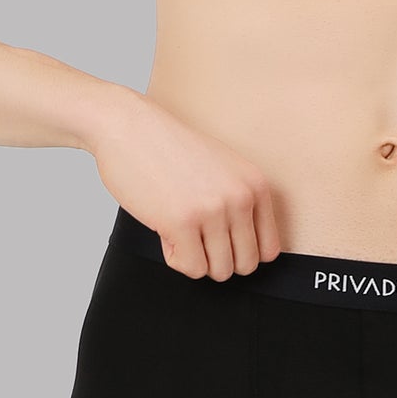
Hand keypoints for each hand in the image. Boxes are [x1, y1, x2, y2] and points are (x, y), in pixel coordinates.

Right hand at [91, 89, 281, 278]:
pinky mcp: (182, 222)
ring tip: (181, 232)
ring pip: (219, 270)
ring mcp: (212, 211)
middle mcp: (240, 198)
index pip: (269, 249)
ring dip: (197, 259)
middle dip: (219, 260)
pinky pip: (191, 268)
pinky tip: (166, 232)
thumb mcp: (223, 168)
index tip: (221, 241)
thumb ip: (240, 203)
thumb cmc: (169, 148)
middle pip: (246, 264)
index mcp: (255, 185)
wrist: (127, 126)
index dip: (242, 252)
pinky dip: (176, 258)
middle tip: (197, 240)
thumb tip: (247, 253)